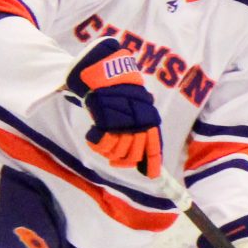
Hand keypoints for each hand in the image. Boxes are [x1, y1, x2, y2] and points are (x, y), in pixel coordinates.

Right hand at [63, 37, 161, 179]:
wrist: (106, 72)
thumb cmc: (121, 86)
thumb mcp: (138, 101)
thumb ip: (141, 118)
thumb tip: (142, 138)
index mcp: (149, 119)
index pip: (153, 146)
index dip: (152, 163)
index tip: (151, 176)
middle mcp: (138, 124)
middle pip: (132, 155)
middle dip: (122, 160)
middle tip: (114, 158)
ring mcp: (123, 125)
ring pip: (117, 152)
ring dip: (108, 151)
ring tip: (103, 141)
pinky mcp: (107, 124)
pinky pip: (103, 145)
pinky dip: (97, 144)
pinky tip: (93, 136)